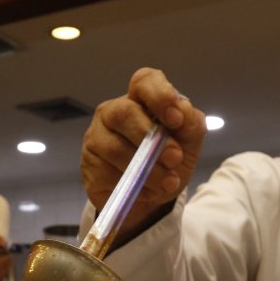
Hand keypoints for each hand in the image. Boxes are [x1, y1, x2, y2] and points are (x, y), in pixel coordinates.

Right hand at [81, 67, 205, 238]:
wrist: (151, 199)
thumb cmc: (168, 161)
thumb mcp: (189, 144)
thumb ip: (191, 125)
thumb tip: (182, 113)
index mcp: (141, 99)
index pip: (144, 81)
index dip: (160, 95)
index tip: (176, 120)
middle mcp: (114, 111)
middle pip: (124, 113)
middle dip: (152, 138)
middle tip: (174, 158)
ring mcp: (96, 136)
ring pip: (115, 148)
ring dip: (147, 170)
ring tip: (167, 183)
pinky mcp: (88, 163)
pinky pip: (106, 174)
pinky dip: (132, 186)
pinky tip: (146, 191)